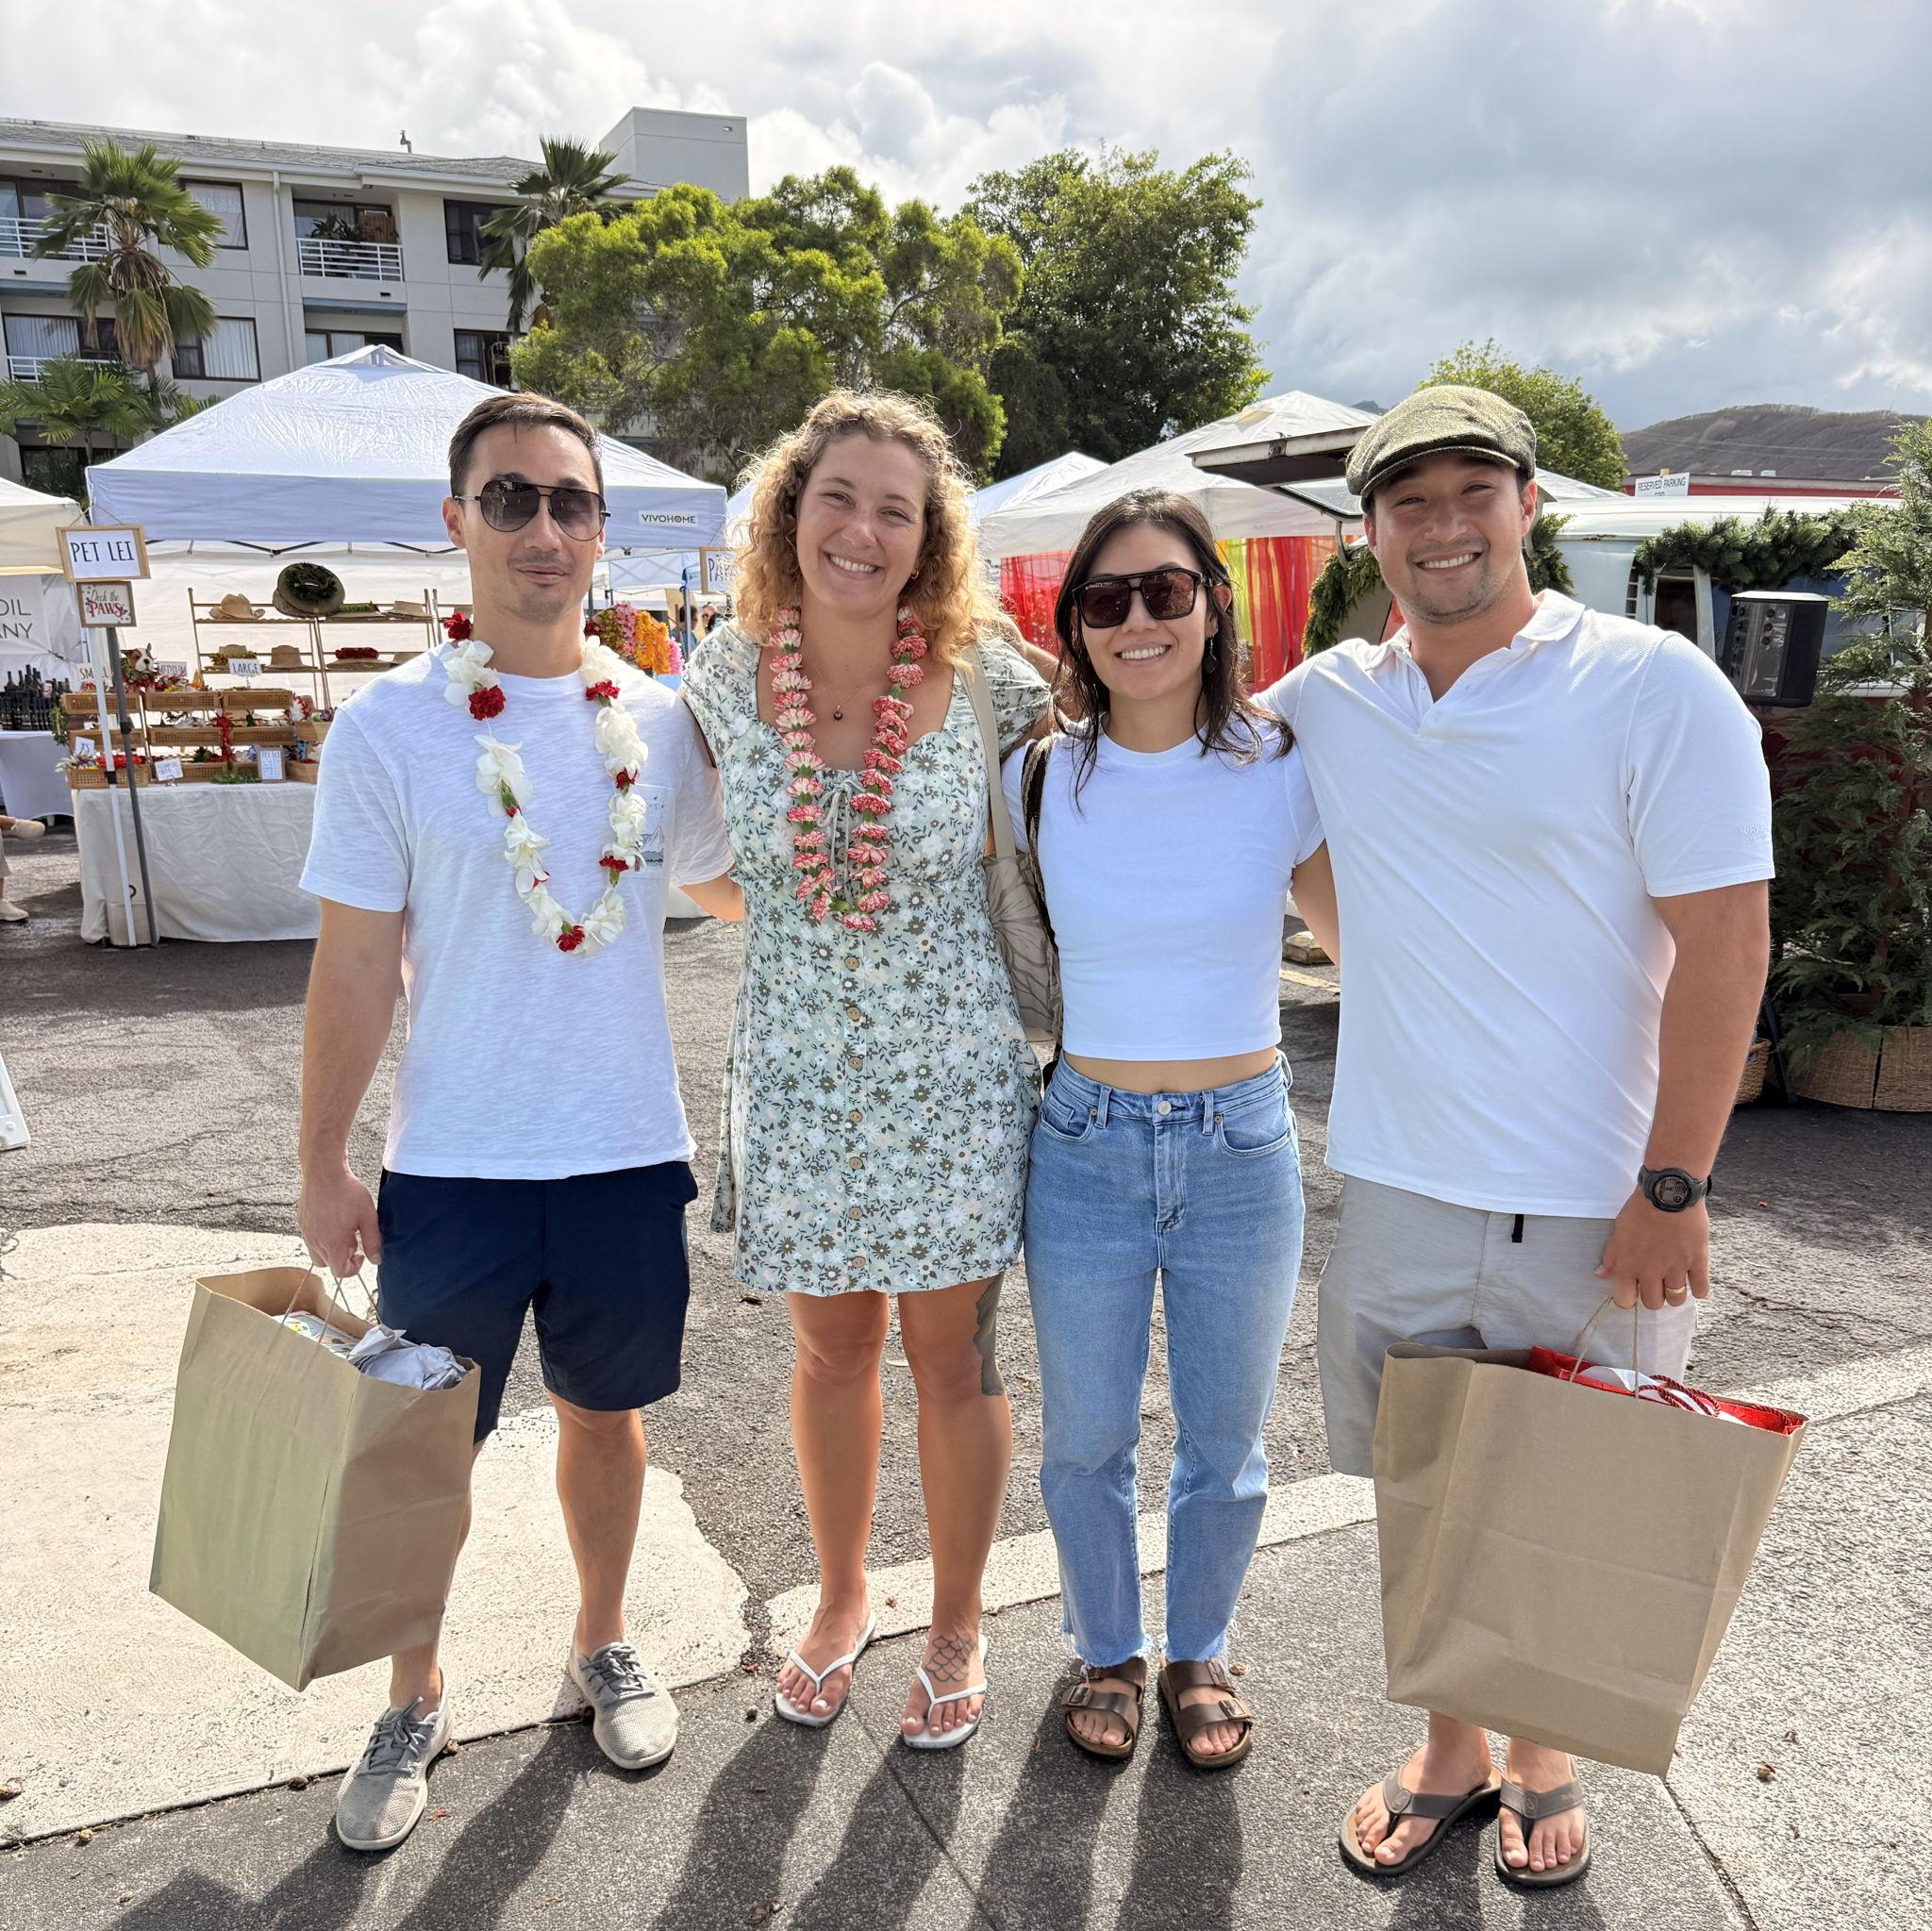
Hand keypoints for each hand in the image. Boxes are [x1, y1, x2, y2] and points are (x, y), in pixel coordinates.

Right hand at [298, 1164, 380, 1280]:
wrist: (324, 1172)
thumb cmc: (347, 1192)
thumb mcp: (368, 1217)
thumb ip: (372, 1241)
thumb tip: (376, 1259)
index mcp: (332, 1244)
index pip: (339, 1272)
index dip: (353, 1268)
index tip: (361, 1255)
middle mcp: (315, 1241)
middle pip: (327, 1264)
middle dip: (342, 1258)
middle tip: (353, 1240)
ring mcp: (306, 1232)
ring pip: (317, 1252)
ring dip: (331, 1248)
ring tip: (344, 1229)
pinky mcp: (301, 1221)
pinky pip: (310, 1238)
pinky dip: (322, 1237)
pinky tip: (333, 1220)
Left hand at [1595, 1191, 1709, 1311]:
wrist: (1667, 1192)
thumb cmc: (1639, 1210)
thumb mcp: (1618, 1231)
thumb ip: (1611, 1256)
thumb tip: (1601, 1275)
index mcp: (1628, 1265)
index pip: (1625, 1300)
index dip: (1628, 1298)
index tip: (1633, 1291)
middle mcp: (1651, 1272)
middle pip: (1653, 1303)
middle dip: (1653, 1297)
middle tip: (1656, 1285)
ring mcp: (1676, 1268)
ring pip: (1676, 1299)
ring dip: (1674, 1294)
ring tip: (1674, 1282)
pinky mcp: (1698, 1261)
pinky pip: (1701, 1289)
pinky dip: (1698, 1289)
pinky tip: (1693, 1281)